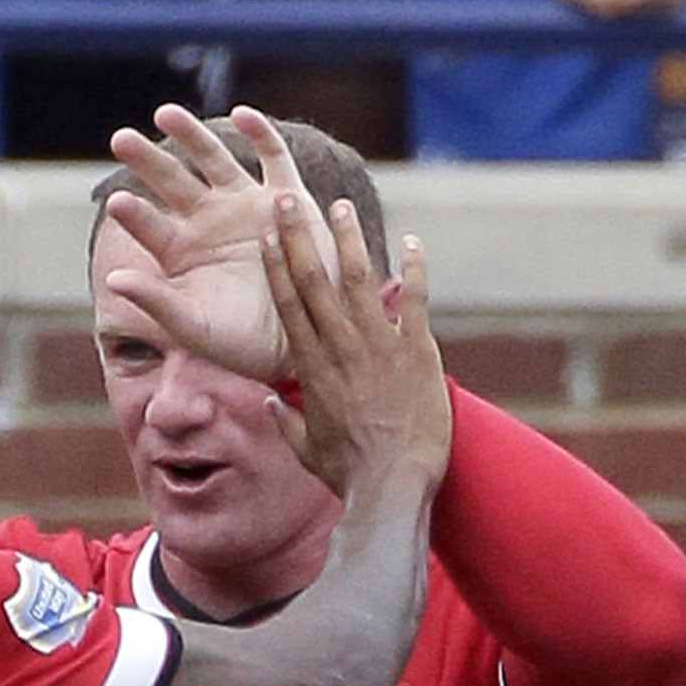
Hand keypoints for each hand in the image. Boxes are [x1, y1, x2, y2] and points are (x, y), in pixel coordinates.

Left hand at [101, 103, 336, 380]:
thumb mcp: (192, 327)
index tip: (115, 202)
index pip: (148, 224)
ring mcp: (245, 205)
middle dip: (147, 160)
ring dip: (192, 135)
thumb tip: (113, 279)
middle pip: (172, 181)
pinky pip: (274, 157)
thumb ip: (155, 302)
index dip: (133, 213)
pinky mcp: (285, 198)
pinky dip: (261, 134)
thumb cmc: (236, 342)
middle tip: (119, 138)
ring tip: (165, 113)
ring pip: (215, 159)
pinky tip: (242, 114)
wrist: (295, 344)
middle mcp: (208, 221)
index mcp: (180, 250)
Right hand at [260, 189, 448, 499]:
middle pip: (314, 282)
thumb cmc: (347, 472)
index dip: (276, 267)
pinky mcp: (418, 353)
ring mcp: (379, 347)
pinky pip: (414, 301)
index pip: (288, 307)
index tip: (267, 237)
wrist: (392, 484)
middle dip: (300, 238)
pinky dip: (414, 269)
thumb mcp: (306, 448)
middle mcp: (340, 349)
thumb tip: (270, 402)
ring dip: (349, 240)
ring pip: (359, 281)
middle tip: (288, 201)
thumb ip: (286, 421)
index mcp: (311, 369)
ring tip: (339, 207)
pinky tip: (413, 242)